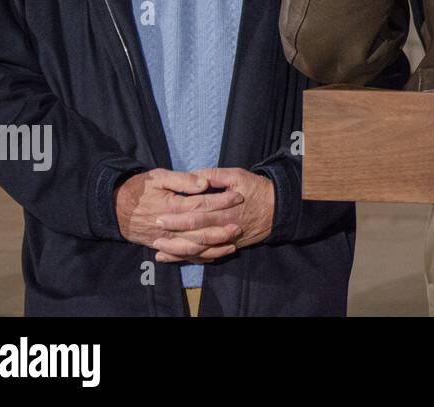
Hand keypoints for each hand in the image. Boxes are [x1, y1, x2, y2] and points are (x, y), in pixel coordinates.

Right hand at [114, 168, 244, 262]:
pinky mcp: (162, 246)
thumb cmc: (139, 188)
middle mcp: (169, 226)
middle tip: (239, 225)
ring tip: (232, 244)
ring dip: (214, 247)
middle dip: (221, 229)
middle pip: (200, 231)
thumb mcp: (159, 177)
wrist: (115, 207)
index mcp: (171, 206)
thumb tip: (204, 183)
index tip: (238, 196)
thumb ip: (182, 180)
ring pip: (193, 248)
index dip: (221, 201)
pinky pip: (182, 256)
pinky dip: (199, 258)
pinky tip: (213, 256)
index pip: (201, 205)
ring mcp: (165, 239)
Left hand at [151, 167, 274, 262]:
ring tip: (159, 250)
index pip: (197, 213)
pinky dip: (190, 258)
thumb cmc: (257, 189)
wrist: (278, 209)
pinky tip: (175, 259)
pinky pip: (207, 256)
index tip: (160, 215)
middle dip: (173, 234)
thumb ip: (216, 175)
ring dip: (178, 251)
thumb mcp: (239, 176)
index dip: (178, 216)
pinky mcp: (228, 246)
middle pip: (195, 233)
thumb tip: (196, 176)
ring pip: (199, 249)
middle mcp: (224, 226)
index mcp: (225, 208)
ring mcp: (226, 239)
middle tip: (155, 232)